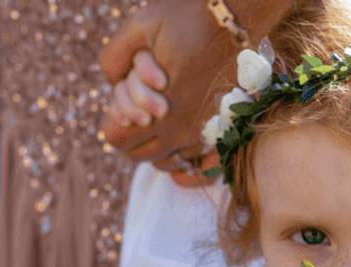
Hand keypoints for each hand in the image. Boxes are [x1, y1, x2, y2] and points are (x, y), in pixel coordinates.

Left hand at [99, 0, 297, 167]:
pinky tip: (180, 134)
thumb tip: (110, 81)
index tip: (124, 102)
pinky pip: (195, 164)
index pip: (116, 138)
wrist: (240, 18)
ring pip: (166, 162)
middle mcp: (182, 130)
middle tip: (141, 109)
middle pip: (138, 154)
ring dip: (156, 144)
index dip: (113, 119)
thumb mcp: (140, 26)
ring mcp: (205, 135)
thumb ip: (114, 56)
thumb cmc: (189, 18)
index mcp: (159, 109)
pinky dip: (182, 156)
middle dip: (132, 133)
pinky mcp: (224, 132)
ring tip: (161, 117)